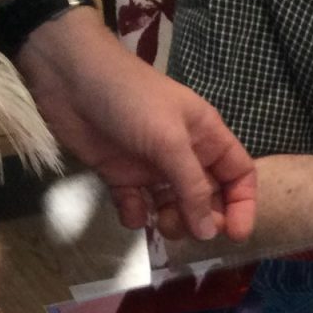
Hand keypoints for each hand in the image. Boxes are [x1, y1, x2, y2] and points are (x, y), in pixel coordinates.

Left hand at [15, 9, 256, 240]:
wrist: (70, 78)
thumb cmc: (131, 100)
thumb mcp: (170, 141)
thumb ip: (193, 187)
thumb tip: (209, 233)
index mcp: (206, 137)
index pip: (239, 174)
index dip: (242, 204)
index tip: (234, 234)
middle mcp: (184, 154)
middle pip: (207, 198)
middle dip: (202, 218)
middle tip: (186, 227)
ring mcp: (151, 166)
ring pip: (173, 207)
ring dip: (170, 221)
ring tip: (158, 220)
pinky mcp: (121, 175)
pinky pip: (136, 206)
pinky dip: (135, 215)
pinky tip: (129, 210)